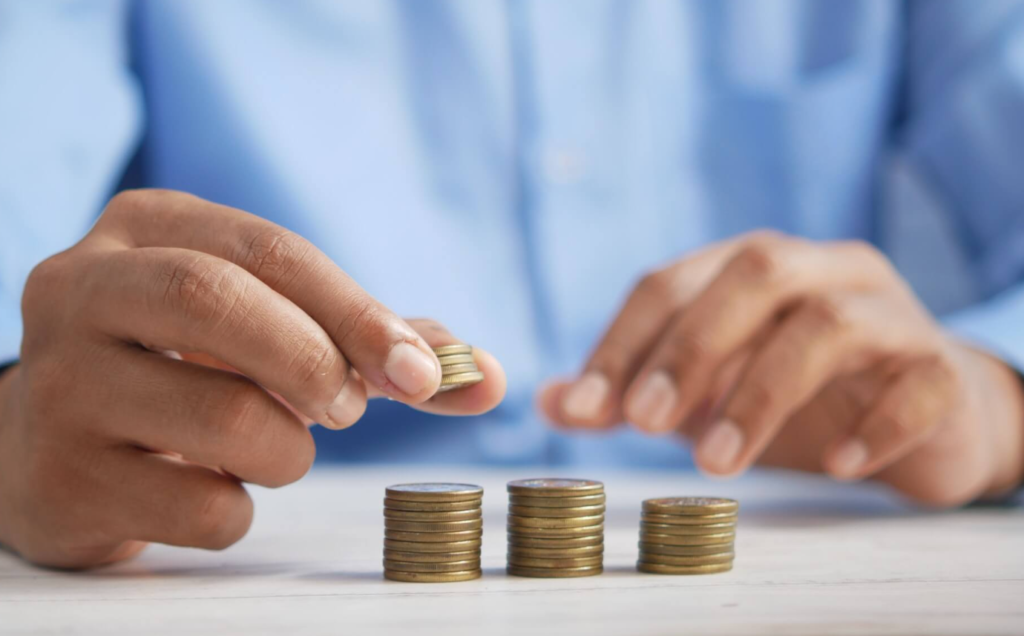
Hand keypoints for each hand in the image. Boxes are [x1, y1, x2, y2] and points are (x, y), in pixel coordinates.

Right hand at [0, 189, 504, 567]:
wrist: (59, 443)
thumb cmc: (189, 368)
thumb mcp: (267, 325)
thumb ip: (374, 343)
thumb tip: (486, 377)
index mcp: (147, 229)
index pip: (270, 250)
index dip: (359, 312)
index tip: (422, 373)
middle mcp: (82, 288)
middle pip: (220, 302)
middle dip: (316, 362)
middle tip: (347, 409)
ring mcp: (58, 384)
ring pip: (224, 419)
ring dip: (287, 450)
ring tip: (270, 447)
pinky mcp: (59, 478)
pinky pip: (200, 507)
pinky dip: (239, 510)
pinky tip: (210, 488)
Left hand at [540, 232, 1023, 505]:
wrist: (926, 414)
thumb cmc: (800, 394)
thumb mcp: (705, 392)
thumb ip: (631, 392)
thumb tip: (549, 402)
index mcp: (752, 267)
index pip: (671, 281)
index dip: (622, 342)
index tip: (584, 409)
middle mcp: (821, 271)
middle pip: (754, 273)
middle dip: (690, 348)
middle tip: (644, 423)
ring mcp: (889, 314)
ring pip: (829, 323)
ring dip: (762, 393)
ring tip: (717, 464)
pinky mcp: (942, 369)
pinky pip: (917, 384)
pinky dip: (874, 425)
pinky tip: (836, 465)